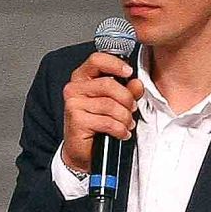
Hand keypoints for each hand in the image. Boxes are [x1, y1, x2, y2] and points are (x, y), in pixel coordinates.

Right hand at [62, 52, 144, 172]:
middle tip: (132, 109)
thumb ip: (127, 91)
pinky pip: (107, 121)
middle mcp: (74, 88)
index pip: (97, 60)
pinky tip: (121, 133)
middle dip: (126, 99)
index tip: (129, 72)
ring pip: (110, 105)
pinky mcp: (77, 120)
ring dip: (125, 117)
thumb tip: (137, 83)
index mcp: (82, 78)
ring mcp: (73, 104)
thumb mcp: (116, 104)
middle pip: (108, 84)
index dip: (115, 64)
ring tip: (127, 124)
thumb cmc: (97, 125)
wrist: (82, 151)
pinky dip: (120, 129)